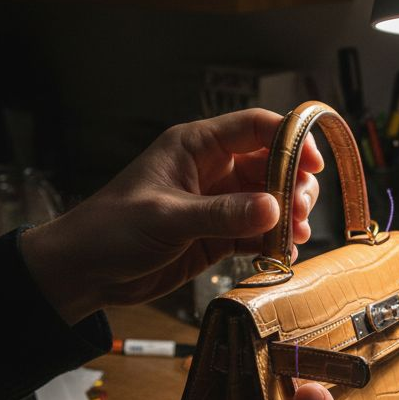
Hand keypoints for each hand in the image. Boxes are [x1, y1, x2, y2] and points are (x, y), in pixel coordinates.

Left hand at [21, 108, 323, 323]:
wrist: (84, 271)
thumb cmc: (111, 230)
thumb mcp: (167, 218)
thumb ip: (223, 214)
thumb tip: (274, 209)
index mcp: (195, 147)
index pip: (255, 128)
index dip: (290, 140)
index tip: (313, 164)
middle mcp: (212, 170)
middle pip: (272, 164)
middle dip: (294, 185)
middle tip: (300, 211)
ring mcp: (218, 203)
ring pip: (271, 199)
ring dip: (288, 214)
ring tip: (294, 235)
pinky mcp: (219, 235)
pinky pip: (259, 231)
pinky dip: (275, 240)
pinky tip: (282, 253)